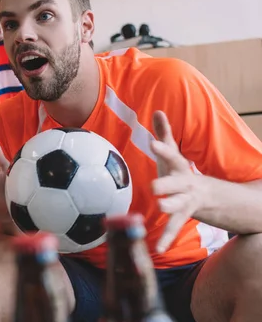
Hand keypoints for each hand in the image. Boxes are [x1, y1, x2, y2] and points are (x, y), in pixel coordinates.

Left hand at [150, 110, 203, 253]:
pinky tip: (158, 249)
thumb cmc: (179, 171)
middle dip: (167, 184)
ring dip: (170, 208)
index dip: (162, 148)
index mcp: (179, 167)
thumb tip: (158, 111)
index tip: (152, 142)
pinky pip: (174, 228)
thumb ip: (165, 134)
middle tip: (155, 186)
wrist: (208, 195)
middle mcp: (185, 184)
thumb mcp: (173, 154)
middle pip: (177, 183)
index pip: (171, 155)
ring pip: (178, 206)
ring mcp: (186, 201)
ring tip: (160, 209)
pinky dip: (167, 238)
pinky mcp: (183, 216)